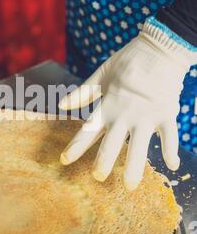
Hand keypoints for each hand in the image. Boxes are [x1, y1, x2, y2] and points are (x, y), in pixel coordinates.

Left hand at [59, 19, 195, 189]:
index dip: (76, 146)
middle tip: (97, 177)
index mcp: (107, 105)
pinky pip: (169, 136)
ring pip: (139, 146)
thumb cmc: (128, 60)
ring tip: (130, 186)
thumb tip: (61, 105)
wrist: (159, 47)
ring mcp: (146, 116)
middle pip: (112, 144)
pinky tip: (172, 167)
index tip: (64, 160)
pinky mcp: (166, 113)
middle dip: (103, 162)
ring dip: (134, 167)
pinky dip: (171, 151)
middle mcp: (125, 114)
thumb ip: (83, 92)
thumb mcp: (101, 73)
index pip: (88, 129)